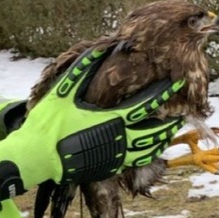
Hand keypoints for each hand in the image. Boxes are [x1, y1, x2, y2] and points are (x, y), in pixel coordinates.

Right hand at [0, 44, 184, 200]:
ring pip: (148, 150)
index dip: (163, 92)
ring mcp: (115, 157)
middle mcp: (119, 140)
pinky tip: (149, 148)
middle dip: (169, 122)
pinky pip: (135, 162)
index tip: (176, 83)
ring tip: (168, 132)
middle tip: (181, 115)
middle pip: (155, 131)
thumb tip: (101, 48)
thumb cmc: (48, 124)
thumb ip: (83, 70)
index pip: (147, 104)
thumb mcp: (63, 92)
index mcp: (112, 119)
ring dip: (161, 139)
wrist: (37, 158)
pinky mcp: (108, 169)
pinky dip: (147, 154)